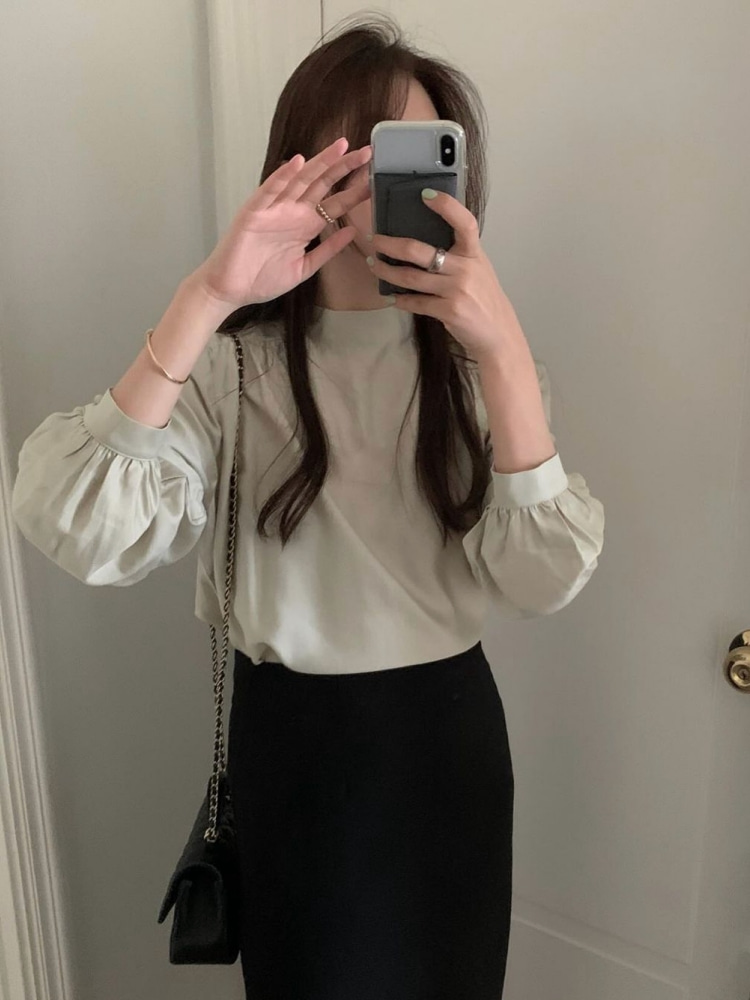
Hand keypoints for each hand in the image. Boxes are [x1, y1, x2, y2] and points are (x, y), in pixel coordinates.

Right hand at [192, 137, 371, 309]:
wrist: (231, 290)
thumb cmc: (263, 279)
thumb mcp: (304, 269)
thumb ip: (326, 251)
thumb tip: (352, 233)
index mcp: (305, 225)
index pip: (334, 203)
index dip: (354, 190)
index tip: (373, 178)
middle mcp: (292, 212)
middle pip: (322, 184)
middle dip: (343, 168)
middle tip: (366, 153)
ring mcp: (274, 210)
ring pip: (300, 181)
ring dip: (320, 163)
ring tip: (340, 147)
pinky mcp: (254, 213)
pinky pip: (270, 191)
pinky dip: (282, 176)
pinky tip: (297, 162)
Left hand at [367, 190, 526, 361]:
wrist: (499, 333)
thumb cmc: (484, 298)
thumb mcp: (477, 269)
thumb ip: (458, 254)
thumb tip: (423, 241)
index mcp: (474, 253)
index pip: (464, 222)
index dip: (446, 206)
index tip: (425, 194)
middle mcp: (465, 268)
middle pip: (419, 251)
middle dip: (390, 244)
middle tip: (375, 239)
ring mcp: (456, 290)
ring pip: (411, 277)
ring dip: (386, 271)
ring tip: (373, 264)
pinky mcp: (448, 310)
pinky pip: (415, 302)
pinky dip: (400, 299)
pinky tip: (391, 296)